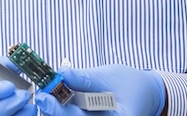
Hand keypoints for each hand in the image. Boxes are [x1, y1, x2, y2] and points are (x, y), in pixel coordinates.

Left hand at [34, 64, 164, 115]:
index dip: (60, 111)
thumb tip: (60, 73)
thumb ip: (85, 78)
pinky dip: (61, 106)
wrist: (145, 92)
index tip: (45, 97)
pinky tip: (52, 96)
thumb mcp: (110, 77)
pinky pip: (72, 114)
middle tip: (40, 95)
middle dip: (53, 110)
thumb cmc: (132, 84)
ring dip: (55, 108)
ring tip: (44, 93)